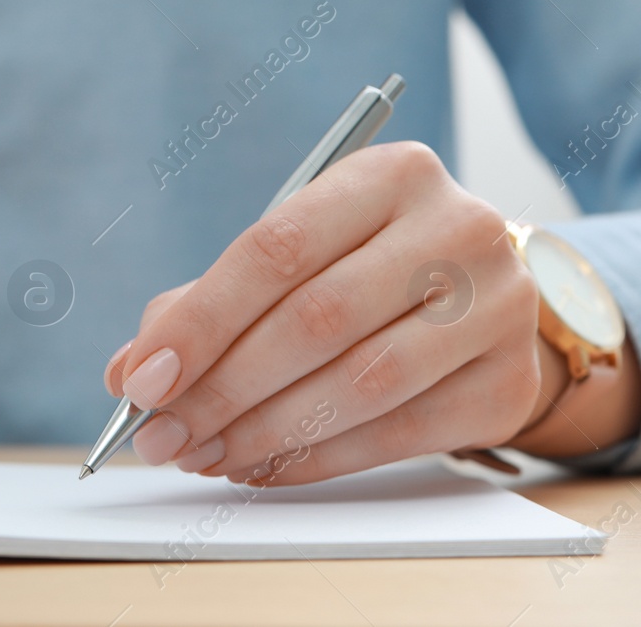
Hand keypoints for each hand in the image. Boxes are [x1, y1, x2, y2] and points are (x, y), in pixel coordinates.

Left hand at [103, 142, 553, 485]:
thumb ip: (214, 304)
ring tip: (206, 454)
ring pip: (362, 381)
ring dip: (265, 432)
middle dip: (224, 388)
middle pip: (319, 318)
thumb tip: (133, 374)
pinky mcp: (508, 381)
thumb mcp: (306, 257)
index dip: (203, 319)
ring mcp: (498, 305)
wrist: (488, 305)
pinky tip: (265, 466)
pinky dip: (318, 460)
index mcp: (397, 174)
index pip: (282, 246)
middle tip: (163, 435)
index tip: (144, 379)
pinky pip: (398, 434)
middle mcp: (460, 228)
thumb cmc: (376, 275)